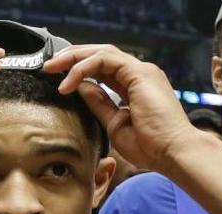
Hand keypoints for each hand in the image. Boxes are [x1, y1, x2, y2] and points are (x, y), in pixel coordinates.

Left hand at [43, 45, 204, 173]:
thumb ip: (99, 104)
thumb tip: (81, 88)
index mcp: (135, 86)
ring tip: (53, 68)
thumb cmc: (151, 147)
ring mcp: (142, 71)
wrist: (173, 153)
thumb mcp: (115, 124)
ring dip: (74, 58)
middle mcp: (140, 74)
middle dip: (72, 58)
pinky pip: (105, 60)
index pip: (103, 68)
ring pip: (101, 52)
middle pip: (100, 55)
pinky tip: (69, 81)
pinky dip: (84, 67)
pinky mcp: (140, 73)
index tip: (58, 80)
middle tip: (48, 67)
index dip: (79, 70)